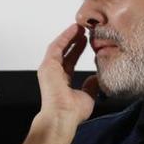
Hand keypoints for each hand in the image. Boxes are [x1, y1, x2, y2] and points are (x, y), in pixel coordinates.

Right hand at [11, 24, 99, 143]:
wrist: (62, 116)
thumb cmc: (71, 112)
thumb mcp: (88, 96)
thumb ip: (91, 85)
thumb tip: (96, 78)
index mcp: (62, 82)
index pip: (70, 62)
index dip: (77, 51)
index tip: (86, 42)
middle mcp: (54, 74)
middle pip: (64, 52)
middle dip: (73, 40)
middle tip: (83, 30)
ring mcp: (49, 69)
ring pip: (59, 47)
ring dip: (69, 36)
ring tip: (79, 27)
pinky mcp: (48, 65)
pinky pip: (56, 47)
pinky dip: (65, 37)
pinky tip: (73, 30)